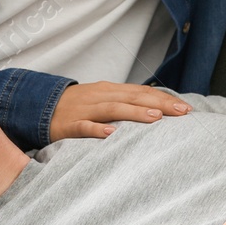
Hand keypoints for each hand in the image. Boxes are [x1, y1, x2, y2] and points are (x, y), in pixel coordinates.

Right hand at [49, 82, 190, 140]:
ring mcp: (85, 110)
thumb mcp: (103, 99)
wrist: (40, 107)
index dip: (163, 98)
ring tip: (156, 118)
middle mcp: (100, 96)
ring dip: (135, 113)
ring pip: (113, 109)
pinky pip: (85, 127)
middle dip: (158, 104)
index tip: (186, 108)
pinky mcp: (70, 125)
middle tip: (182, 112)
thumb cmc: (78, 106)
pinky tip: (112, 134)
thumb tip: (156, 109)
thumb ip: (126, 103)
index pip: (141, 92)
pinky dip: (98, 130)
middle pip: (133, 98)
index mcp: (110, 90)